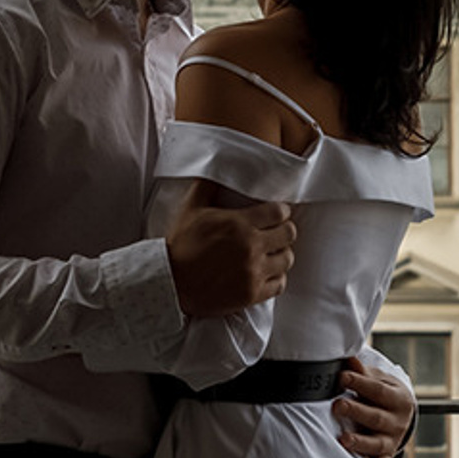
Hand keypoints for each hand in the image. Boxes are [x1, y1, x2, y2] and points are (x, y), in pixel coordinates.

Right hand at [167, 190, 296, 316]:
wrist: (169, 282)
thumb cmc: (180, 245)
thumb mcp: (191, 208)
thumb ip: (208, 185)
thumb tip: (215, 164)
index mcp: (238, 224)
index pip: (280, 212)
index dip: (281, 211)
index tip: (276, 214)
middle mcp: (250, 247)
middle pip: (289, 234)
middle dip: (283, 231)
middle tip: (274, 233)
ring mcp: (252, 272)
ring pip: (287, 259)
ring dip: (280, 254)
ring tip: (270, 253)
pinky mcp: (251, 293)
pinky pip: (279, 284)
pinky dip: (275, 278)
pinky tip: (265, 273)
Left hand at [334, 353, 416, 457]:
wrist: (403, 413)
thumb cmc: (384, 394)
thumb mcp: (379, 380)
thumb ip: (363, 373)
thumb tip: (349, 359)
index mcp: (398, 398)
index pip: (379, 391)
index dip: (360, 383)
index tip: (342, 377)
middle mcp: (398, 420)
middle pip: (376, 417)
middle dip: (356, 412)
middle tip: (337, 405)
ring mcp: (393, 439)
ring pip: (377, 443)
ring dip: (360, 441)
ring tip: (343, 439)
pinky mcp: (387, 454)